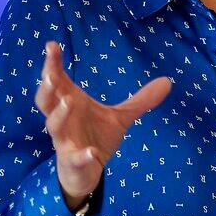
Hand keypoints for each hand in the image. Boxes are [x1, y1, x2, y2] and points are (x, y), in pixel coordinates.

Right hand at [33, 41, 171, 211]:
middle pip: (46, 101)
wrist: (87, 171)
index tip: (52, 45)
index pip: (57, 81)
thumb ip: (141, 100)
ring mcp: (65, 141)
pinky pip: (74, 158)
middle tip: (52, 73)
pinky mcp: (72, 161)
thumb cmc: (96, 137)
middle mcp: (63, 120)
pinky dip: (82, 155)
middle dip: (47, 86)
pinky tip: (90, 152)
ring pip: (54, 126)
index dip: (52, 64)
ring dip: (60, 114)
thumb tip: (168, 81)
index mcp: (70, 103)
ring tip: (70, 101)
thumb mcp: (121, 117)